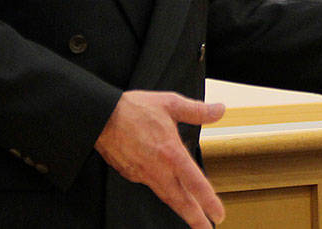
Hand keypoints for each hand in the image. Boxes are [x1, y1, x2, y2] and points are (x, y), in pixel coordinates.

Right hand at [94, 91, 225, 227]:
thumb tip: (218, 110)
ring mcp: (143, 174)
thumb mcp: (171, 104)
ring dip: (181, 209)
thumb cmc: (134, 109)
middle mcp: (158, 169)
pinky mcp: (132, 174)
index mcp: (171, 153)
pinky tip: (169, 191)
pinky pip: (151, 186)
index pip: (195, 183)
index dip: (208, 201)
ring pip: (167, 197)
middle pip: (180, 201)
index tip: (219, 214)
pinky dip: (163, 193)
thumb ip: (197, 111)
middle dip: (195, 219)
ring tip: (193, 219)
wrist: (102, 117)